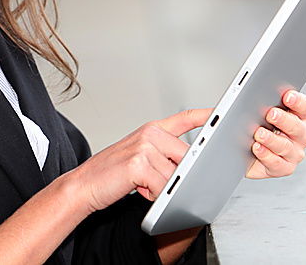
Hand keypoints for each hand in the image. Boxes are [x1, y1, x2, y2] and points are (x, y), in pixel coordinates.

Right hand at [66, 108, 211, 213]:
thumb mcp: (140, 158)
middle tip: (152, 179)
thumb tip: (190, 165)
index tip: (221, 111)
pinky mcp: (140, 163)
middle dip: (177, 176)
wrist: (83, 185)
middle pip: (188, 158)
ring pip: (176, 176)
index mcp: (151, 130)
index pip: (184, 118)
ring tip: (141, 184)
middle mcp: (150, 133)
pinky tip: (138, 188)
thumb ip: (164, 156)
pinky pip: (164, 187)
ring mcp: (145, 146)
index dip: (204, 115)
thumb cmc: (111, 174)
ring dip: (162, 188)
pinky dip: (154, 195)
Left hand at [245, 89, 305, 179]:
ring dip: (272, 139)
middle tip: (271, 114)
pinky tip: (257, 148)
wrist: (242, 152)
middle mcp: (299, 136)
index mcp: (297, 117)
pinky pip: (277, 163)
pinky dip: (266, 155)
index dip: (297, 101)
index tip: (287, 96)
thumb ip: (263, 104)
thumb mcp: (258, 112)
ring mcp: (293, 153)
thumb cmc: (254, 127)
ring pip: (286, 146)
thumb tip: (257, 95)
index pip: (303, 107)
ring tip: (259, 133)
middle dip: (284, 120)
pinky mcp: (284, 168)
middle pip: (297, 127)